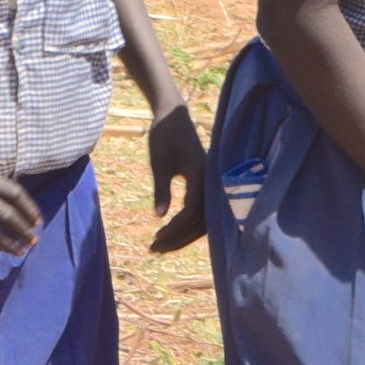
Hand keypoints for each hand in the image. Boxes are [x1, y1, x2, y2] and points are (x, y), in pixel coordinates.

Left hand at [143, 101, 209, 254]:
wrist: (174, 115)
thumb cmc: (164, 135)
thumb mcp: (159, 163)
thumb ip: (161, 189)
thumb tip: (159, 217)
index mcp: (201, 176)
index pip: (191, 213)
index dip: (174, 230)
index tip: (155, 239)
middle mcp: (210, 182)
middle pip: (200, 222)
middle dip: (178, 238)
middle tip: (154, 249)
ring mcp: (209, 183)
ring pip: (202, 219)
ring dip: (182, 234)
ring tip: (160, 244)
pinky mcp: (205, 183)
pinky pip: (200, 210)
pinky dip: (186, 223)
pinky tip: (170, 229)